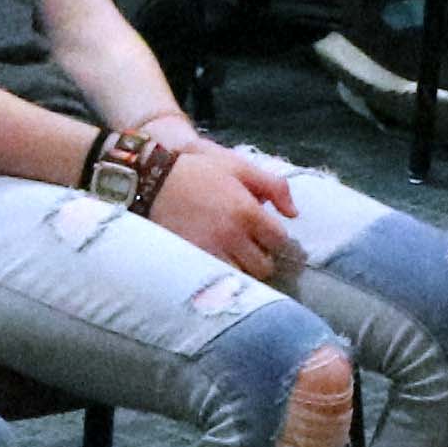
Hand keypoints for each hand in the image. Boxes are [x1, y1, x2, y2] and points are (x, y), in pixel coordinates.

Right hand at [149, 144, 298, 282]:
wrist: (154, 180)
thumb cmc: (200, 171)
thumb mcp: (241, 168)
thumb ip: (274, 187)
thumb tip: (293, 213)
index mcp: (248, 213)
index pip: (278, 240)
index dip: (274, 236)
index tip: (265, 232)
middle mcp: (232, 236)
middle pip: (263, 266)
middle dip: (261, 257)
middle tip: (250, 246)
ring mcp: (211, 251)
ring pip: (240, 277)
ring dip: (241, 268)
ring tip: (233, 255)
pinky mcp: (191, 260)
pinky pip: (216, 279)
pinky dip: (220, 274)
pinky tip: (217, 262)